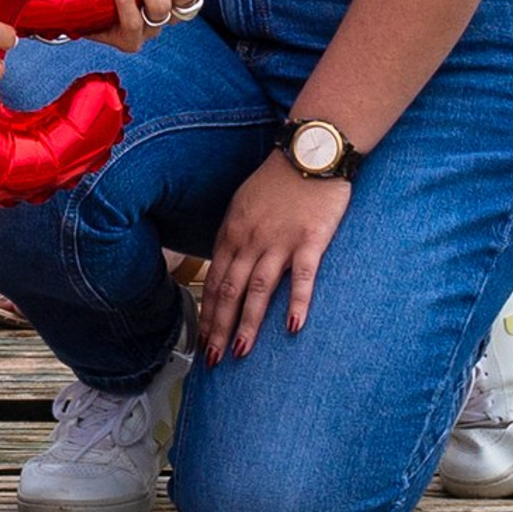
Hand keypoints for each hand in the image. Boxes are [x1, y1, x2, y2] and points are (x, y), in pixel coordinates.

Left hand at [199, 151, 353, 357]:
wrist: (309, 151)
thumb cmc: (277, 180)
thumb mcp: (244, 205)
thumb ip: (235, 237)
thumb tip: (225, 268)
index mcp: (232, 232)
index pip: (214, 280)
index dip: (207, 312)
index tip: (202, 339)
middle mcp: (250, 239)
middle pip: (229, 289)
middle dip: (218, 327)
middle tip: (212, 360)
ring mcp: (280, 241)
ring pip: (258, 288)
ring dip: (248, 323)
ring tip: (240, 352)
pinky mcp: (310, 240)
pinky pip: (302, 276)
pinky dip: (296, 302)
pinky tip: (292, 327)